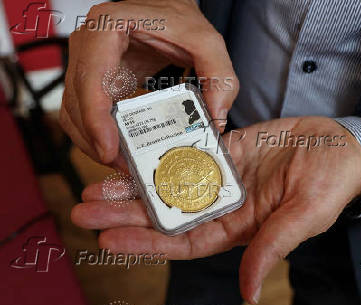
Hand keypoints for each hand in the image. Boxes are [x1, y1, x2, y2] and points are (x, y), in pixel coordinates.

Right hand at [60, 0, 237, 165]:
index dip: (95, 117)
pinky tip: (117, 149)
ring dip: (92, 142)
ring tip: (122, 164)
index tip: (109, 149)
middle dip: (95, 139)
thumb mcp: (206, 41)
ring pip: (73, 111)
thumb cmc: (180, 21)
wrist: (165, 13)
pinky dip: (95, 134)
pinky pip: (83, 111)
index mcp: (108, 27)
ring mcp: (86, 61)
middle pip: (76, 101)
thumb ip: (219, 76)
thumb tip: (216, 118)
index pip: (91, 77)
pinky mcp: (92, 78)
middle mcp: (88, 43)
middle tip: (122, 166)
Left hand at [71, 117, 360, 302]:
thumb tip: (248, 292)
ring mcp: (221, 176)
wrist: (340, 146)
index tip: (109, 237)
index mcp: (238, 227)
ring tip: (97, 184)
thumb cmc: (330, 184)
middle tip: (85, 207)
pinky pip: (186, 152)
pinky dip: (160, 153)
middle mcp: (223, 204)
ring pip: (169, 183)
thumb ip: (273, 247)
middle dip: (126, 212)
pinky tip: (134, 152)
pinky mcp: (223, 150)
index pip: (184, 240)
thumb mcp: (304, 216)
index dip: (146, 241)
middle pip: (166, 213)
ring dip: (135, 184)